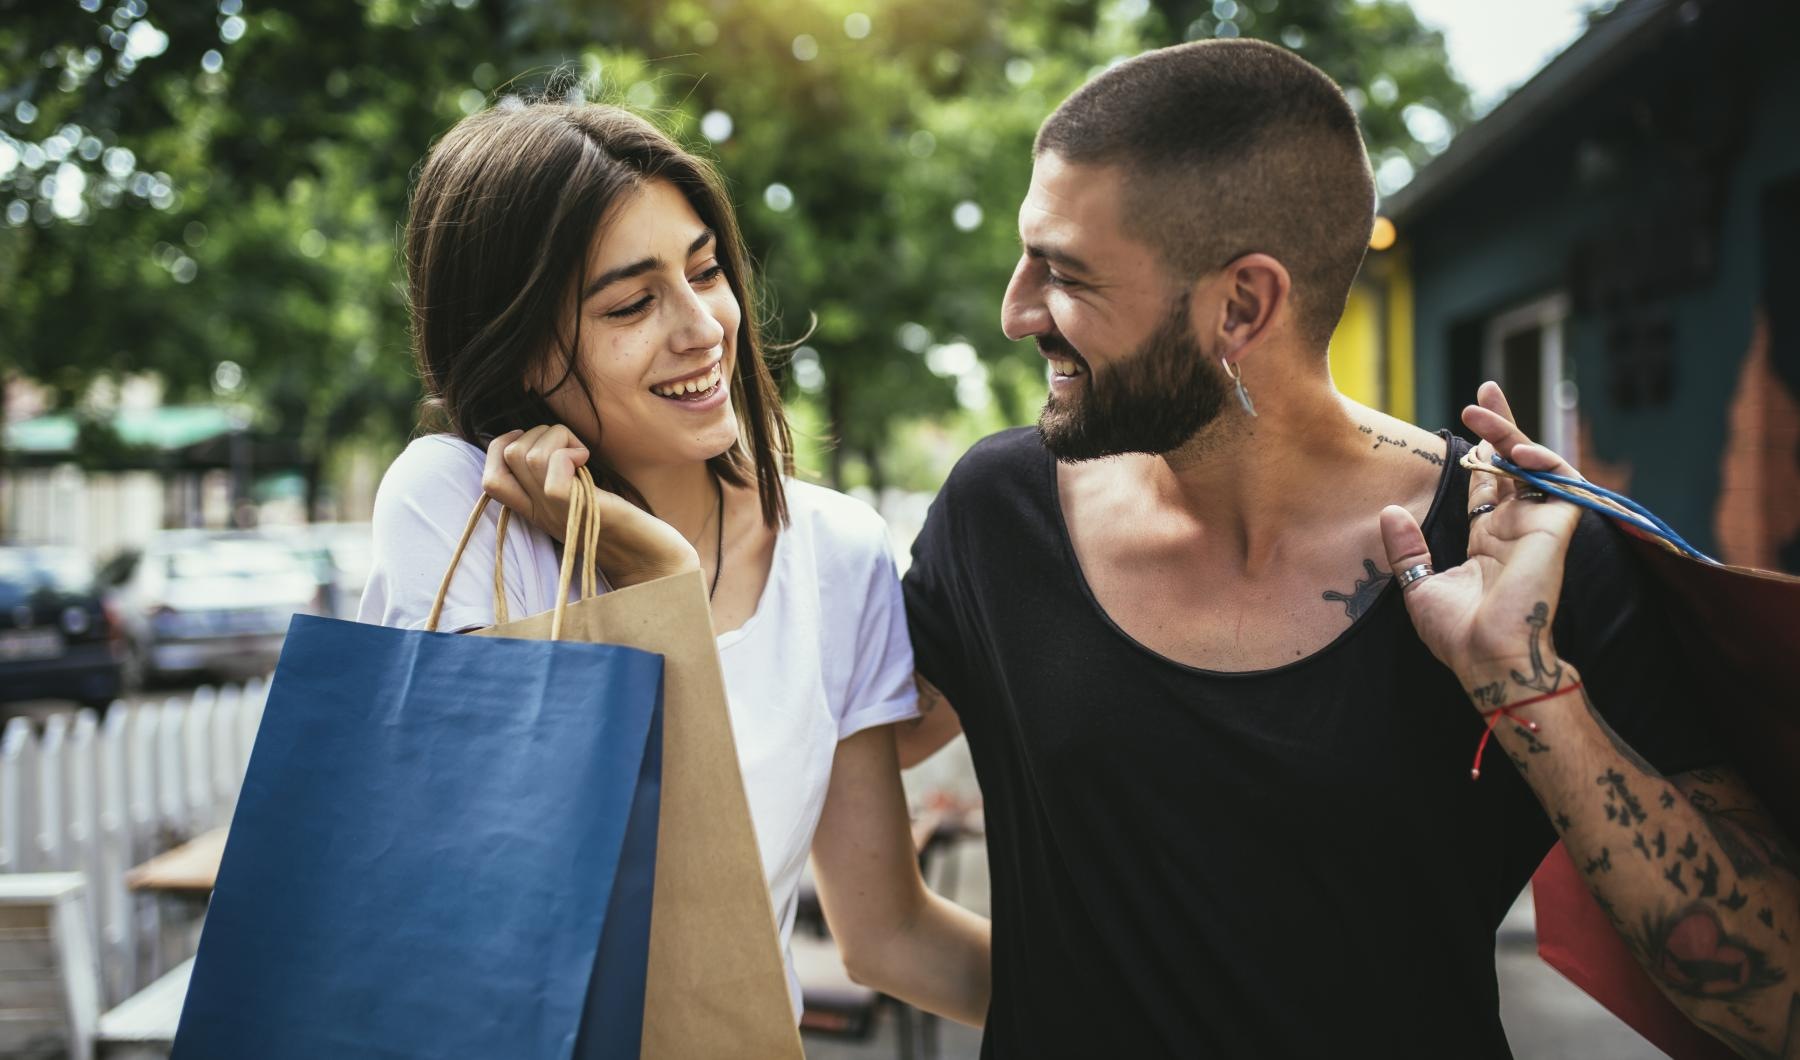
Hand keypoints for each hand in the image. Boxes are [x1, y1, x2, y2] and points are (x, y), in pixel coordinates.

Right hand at [482, 426, 699, 586]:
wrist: (650, 561)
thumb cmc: (623, 525)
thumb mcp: (580, 498)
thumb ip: (558, 477)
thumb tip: (547, 441)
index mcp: (535, 510)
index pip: (490, 478)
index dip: (500, 446)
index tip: (534, 440)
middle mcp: (539, 511)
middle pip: (508, 455)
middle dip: (538, 433)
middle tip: (570, 447)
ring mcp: (556, 510)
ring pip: (526, 454)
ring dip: (556, 437)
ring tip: (580, 453)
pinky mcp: (577, 506)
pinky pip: (550, 469)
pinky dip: (567, 451)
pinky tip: (586, 461)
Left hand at [1378, 382, 1582, 694]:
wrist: (1487, 659)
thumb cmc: (1457, 634)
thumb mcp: (1418, 584)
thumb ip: (1406, 548)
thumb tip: (1389, 511)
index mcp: (1489, 538)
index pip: (1489, 481)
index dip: (1482, 449)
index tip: (1468, 417)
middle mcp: (1516, 527)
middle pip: (1514, 462)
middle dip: (1501, 425)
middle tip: (1483, 390)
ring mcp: (1539, 527)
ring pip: (1536, 465)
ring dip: (1513, 434)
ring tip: (1484, 412)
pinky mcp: (1557, 530)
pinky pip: (1564, 485)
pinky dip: (1546, 462)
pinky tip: (1519, 450)